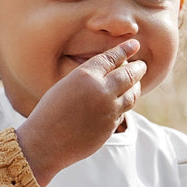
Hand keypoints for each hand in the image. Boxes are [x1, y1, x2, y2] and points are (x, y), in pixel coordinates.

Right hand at [16, 39, 145, 186]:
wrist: (45, 143)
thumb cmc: (49, 112)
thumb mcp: (66, 85)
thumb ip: (89, 78)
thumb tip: (112, 73)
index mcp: (86, 76)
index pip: (112, 57)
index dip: (125, 50)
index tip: (135, 44)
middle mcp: (101, 91)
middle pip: (129, 75)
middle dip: (138, 68)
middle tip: (142, 65)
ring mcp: (108, 111)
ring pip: (132, 95)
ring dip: (136, 86)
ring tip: (137, 82)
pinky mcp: (110, 127)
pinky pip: (122, 112)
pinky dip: (124, 104)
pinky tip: (123, 101)